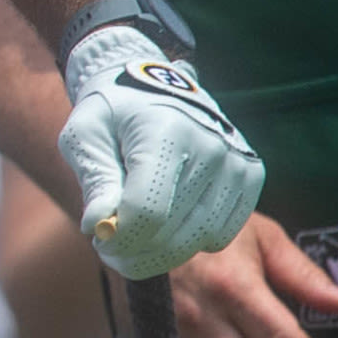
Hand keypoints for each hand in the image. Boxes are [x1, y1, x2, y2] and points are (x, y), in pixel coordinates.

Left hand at [57, 21, 263, 278]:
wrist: (153, 84)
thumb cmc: (112, 113)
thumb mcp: (86, 137)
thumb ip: (96, 181)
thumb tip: (101, 226)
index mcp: (166, 131)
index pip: (147, 210)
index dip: (119, 239)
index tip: (98, 240)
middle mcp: (211, 145)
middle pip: (173, 232)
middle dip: (135, 253)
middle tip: (110, 248)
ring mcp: (237, 161)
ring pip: (199, 240)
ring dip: (162, 250)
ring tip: (135, 232)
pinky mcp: (251, 175)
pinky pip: (222, 234)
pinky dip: (192, 239)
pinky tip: (169, 221)